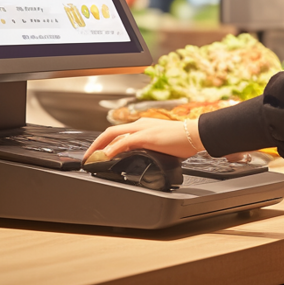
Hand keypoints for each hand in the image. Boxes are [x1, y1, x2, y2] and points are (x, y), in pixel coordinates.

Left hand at [83, 118, 202, 162]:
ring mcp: (143, 129)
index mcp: (144, 125)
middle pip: (110, 131)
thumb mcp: (162, 144)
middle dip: (95, 144)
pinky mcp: (147, 136)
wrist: (196, 134)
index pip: (118, 132)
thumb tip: (141, 159)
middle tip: (87, 157)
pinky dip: (113, 149)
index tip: (97, 153)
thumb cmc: (184, 140)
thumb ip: (150, 149)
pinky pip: (125, 142)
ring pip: (114, 134)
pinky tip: (106, 156)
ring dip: (99, 146)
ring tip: (91, 158)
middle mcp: (140, 124)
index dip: (104, 142)